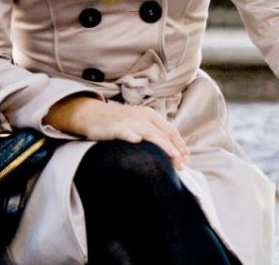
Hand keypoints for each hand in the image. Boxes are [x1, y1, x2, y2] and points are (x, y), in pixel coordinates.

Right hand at [45, 96, 190, 169]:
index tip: (187, 159)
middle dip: (175, 149)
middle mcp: (142, 116)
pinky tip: (136, 141)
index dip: (180, 144)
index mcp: (150, 115)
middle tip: (182, 165)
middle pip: (163, 133)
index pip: (170, 130)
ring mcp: (129, 121)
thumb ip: (153, 133)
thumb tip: (170, 151)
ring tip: (171, 154)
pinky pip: (124, 131)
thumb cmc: (117, 122)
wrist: (91, 114)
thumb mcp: (138, 123)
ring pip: (149, 132)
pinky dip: (131, 135)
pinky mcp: (114, 127)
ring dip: (161, 143)